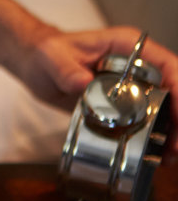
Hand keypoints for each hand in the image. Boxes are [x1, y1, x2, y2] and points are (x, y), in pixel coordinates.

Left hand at [22, 26, 177, 155]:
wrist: (36, 66)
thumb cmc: (47, 53)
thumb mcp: (53, 58)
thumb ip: (66, 70)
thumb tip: (83, 82)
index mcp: (127, 47)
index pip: (166, 64)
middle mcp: (136, 66)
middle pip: (173, 90)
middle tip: (175, 143)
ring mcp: (132, 86)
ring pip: (165, 107)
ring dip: (171, 130)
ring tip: (170, 153)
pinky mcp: (123, 104)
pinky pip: (147, 119)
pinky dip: (154, 136)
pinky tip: (156, 154)